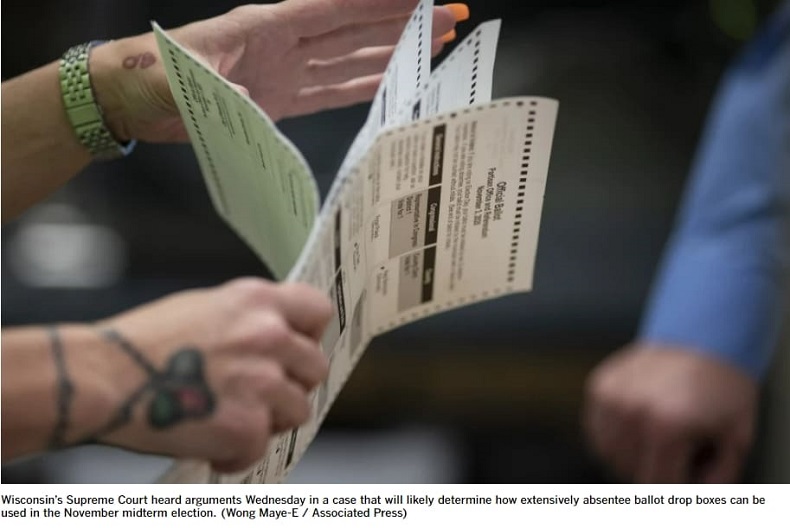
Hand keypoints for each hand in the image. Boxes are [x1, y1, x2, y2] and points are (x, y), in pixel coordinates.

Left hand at [90, 0, 462, 141]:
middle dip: (401, 23)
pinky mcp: (280, 100)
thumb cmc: (151, 74)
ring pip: (350, 58)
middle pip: (354, 29)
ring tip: (431, 45)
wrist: (132, 97)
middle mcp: (284, 43)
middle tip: (446, 17)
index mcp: (266, 26)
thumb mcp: (183, 77)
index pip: (335, 9)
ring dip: (390, 52)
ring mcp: (285, 71)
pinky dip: (362, 86)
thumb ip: (224, 90)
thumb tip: (257, 108)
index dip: (380, 3)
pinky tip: (390, 83)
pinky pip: (331, 90)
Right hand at [92, 278, 331, 472]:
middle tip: (261, 395)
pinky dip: (238, 452)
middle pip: (314, 367)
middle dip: (291, 384)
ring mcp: (261, 380)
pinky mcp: (247, 423)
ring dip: (270, 420)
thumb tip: (277, 338)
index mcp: (257, 301)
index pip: (318, 310)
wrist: (103, 377)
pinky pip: (262, 446)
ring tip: (233, 420)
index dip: (311, 334)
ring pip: (298, 409)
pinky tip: (212, 445)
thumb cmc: (142, 344)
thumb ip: (248, 319)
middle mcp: (267, 335)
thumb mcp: (204, 308)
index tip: (298, 349)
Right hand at [583, 343, 757, 482]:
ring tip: (656, 436)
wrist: (705, 336)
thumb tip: (685, 492)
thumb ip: (712, 478)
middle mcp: (632, 411)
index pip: (654, 482)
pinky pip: (596, 429)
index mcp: (666, 426)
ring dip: (629, 453)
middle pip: (628, 469)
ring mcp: (611, 397)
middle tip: (677, 448)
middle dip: (653, 466)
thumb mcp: (735, 440)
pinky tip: (637, 424)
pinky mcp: (599, 385)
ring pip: (607, 452)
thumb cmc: (723, 389)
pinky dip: (613, 435)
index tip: (687, 471)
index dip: (674, 482)